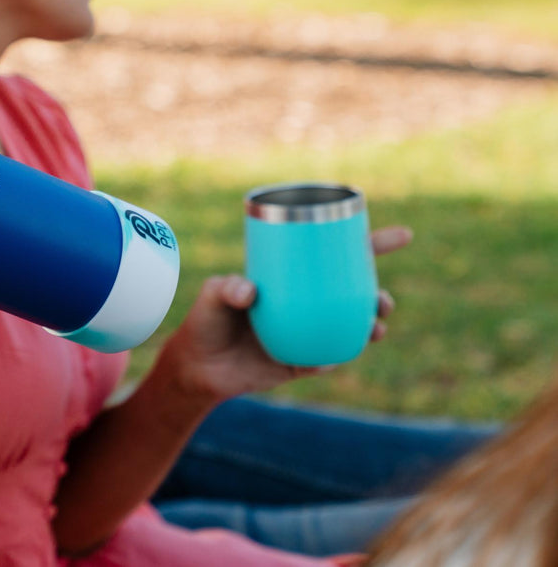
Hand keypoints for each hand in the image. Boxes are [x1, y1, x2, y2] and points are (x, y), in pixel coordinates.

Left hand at [156, 225, 409, 405]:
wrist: (198, 366)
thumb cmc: (205, 320)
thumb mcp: (212, 296)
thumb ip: (225, 288)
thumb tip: (249, 291)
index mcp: (293, 279)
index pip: (335, 255)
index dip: (371, 245)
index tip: (404, 236)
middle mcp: (305, 304)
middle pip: (353, 293)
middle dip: (378, 295)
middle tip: (382, 300)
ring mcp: (306, 332)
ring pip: (351, 327)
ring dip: (370, 327)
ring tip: (375, 328)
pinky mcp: (301, 362)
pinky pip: (327, 359)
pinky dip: (333, 357)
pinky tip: (330, 357)